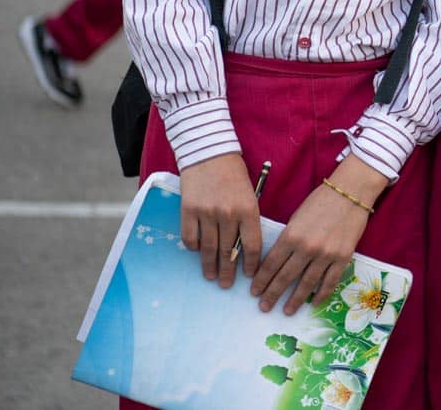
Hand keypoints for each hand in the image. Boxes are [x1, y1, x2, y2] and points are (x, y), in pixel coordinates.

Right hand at [179, 153, 261, 286]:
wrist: (209, 153)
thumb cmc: (234, 174)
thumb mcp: (250, 195)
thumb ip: (247, 219)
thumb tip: (244, 247)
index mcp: (248, 209)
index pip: (252, 245)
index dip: (251, 263)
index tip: (250, 276)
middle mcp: (228, 214)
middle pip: (229, 251)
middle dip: (228, 271)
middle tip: (226, 285)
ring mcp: (207, 213)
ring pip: (208, 248)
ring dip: (209, 265)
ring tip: (211, 276)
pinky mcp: (188, 211)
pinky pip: (189, 238)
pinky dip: (193, 247)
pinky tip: (196, 252)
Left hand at [250, 157, 385, 314]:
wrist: (351, 192)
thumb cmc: (320, 201)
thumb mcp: (296, 217)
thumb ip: (287, 239)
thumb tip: (278, 262)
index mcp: (291, 236)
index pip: (271, 265)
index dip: (261, 280)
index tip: (254, 292)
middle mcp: (306, 248)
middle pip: (285, 277)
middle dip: (272, 294)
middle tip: (264, 307)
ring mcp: (326, 255)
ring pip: (306, 284)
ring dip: (295, 300)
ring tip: (287, 311)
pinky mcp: (343, 257)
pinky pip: (330, 281)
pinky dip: (321, 294)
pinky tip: (314, 303)